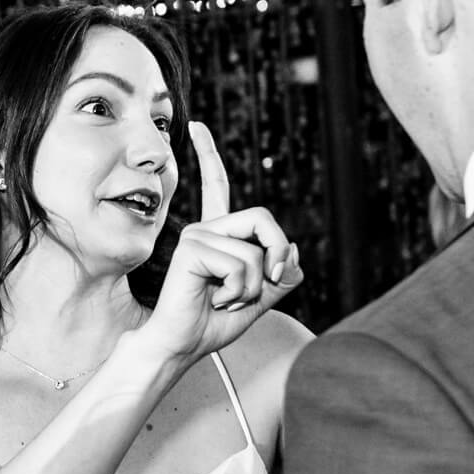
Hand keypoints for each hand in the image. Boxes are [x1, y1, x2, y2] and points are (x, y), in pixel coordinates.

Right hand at [135, 122, 303, 368]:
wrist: (181, 346)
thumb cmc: (211, 325)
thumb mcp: (260, 299)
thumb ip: (280, 274)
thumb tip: (292, 250)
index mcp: (216, 236)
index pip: (216, 187)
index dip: (208, 156)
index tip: (197, 126)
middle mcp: (204, 229)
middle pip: (262, 218)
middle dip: (277, 255)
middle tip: (266, 284)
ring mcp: (196, 236)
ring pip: (255, 252)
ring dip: (252, 289)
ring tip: (225, 301)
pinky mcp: (191, 249)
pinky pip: (241, 265)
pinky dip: (239, 292)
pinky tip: (214, 300)